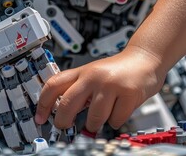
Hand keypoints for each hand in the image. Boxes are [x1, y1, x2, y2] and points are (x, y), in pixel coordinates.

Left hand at [34, 45, 165, 131]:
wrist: (146, 59)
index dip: (42, 104)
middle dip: (64, 122)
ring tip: (103, 113)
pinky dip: (117, 120)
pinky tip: (120, 108)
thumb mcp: (93, 73)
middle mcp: (94, 76)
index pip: (53, 85)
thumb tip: (60, 113)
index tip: (40, 118)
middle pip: (67, 105)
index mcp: (83, 71)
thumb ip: (78, 89)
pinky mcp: (128, 94)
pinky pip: (115, 120)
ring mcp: (111, 85)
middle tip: (66, 127)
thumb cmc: (118, 70)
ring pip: (93, 119)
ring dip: (96, 124)